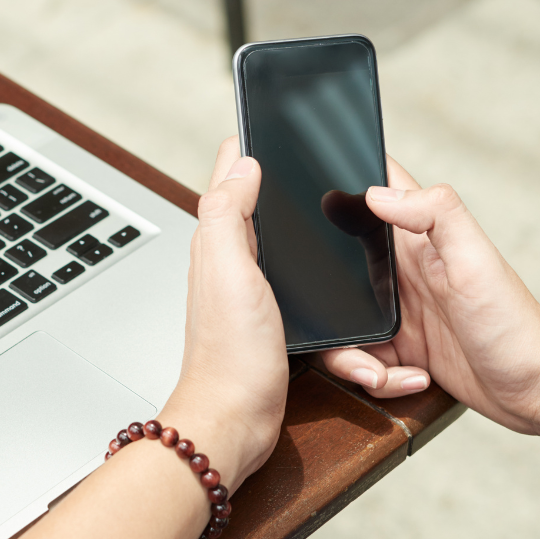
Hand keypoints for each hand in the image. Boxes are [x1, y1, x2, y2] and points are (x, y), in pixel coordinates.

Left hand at [159, 138, 288, 492]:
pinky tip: (319, 260)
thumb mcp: (229, 270)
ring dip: (291, 213)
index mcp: (219, 241)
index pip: (230, 175)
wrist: (235, 421)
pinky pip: (290, 275)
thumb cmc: (230, 355)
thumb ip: (228, 214)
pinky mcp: (270, 317)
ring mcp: (250, 289)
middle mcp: (231, 260)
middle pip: (254, 201)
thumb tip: (243, 163)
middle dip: (276, 172)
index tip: (271, 117)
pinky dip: (304, 260)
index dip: (250, 144)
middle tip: (301, 145)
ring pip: (276, 236)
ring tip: (310, 186)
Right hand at [317, 157, 539, 436]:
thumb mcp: (475, 261)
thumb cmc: (515, 323)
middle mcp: (402, 270)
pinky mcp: (399, 348)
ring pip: (341, 321)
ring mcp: (398, 310)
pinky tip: (409, 376)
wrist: (537, 389)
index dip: (341, 179)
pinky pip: (361, 358)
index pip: (375, 187)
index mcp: (417, 237)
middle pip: (333, 264)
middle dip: (324, 298)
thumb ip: (434, 214)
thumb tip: (377, 192)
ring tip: (379, 369)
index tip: (312, 192)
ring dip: (350, 355)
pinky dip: (377, 376)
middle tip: (344, 323)